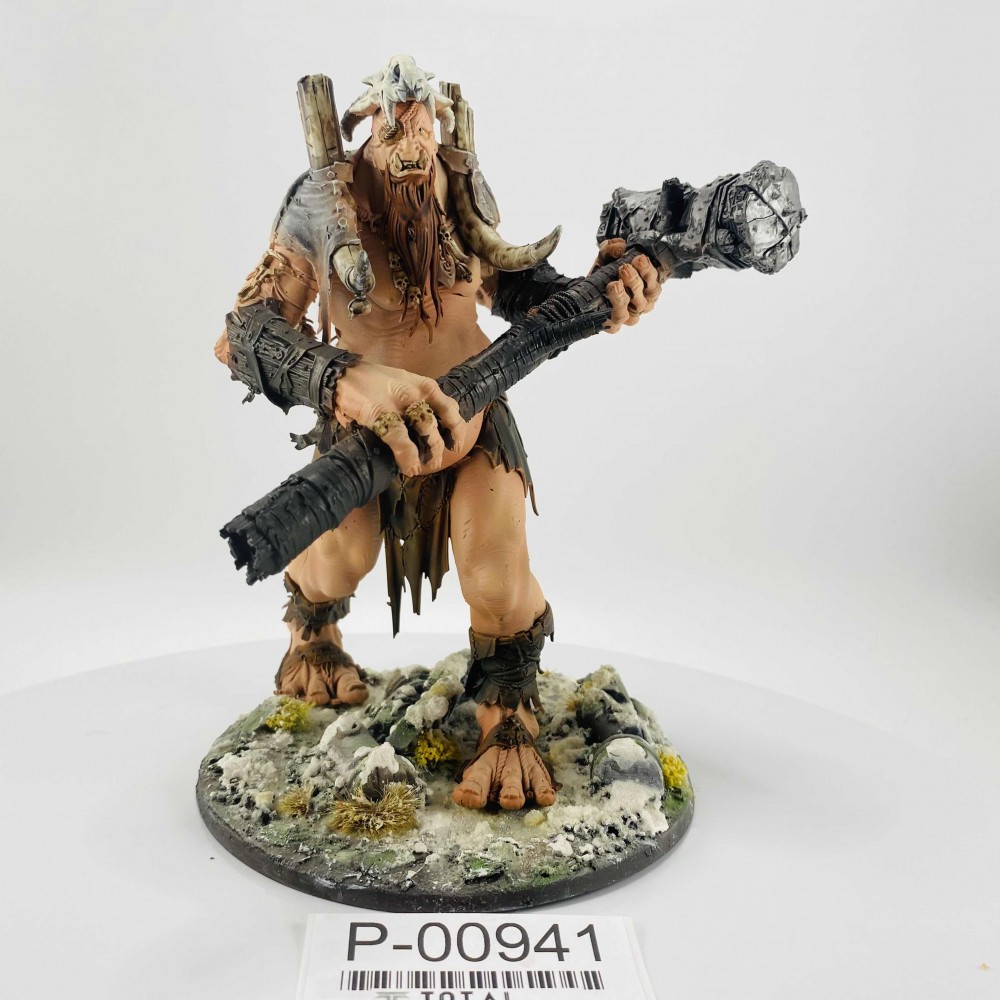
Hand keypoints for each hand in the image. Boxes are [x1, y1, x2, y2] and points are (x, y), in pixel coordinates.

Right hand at [333, 361, 465, 476]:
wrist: (342, 374)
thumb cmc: (371, 381)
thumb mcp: (402, 383)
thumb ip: (416, 400)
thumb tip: (427, 426)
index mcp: (423, 385)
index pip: (450, 408)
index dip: (456, 429)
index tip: (456, 444)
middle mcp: (416, 393)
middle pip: (437, 424)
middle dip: (438, 447)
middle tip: (436, 461)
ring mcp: (399, 404)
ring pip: (426, 432)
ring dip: (428, 453)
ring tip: (423, 466)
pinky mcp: (380, 414)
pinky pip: (401, 440)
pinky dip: (408, 457)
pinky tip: (410, 468)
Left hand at [594, 238, 663, 332]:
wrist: (583, 293)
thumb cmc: (602, 276)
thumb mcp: (605, 258)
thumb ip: (610, 249)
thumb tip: (619, 246)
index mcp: (645, 287)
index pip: (654, 281)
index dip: (648, 271)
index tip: (638, 259)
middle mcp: (641, 303)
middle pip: (645, 296)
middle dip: (635, 280)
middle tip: (625, 269)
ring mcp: (629, 316)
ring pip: (634, 309)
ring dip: (624, 295)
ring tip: (614, 283)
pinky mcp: (614, 325)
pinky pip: (618, 322)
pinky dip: (614, 309)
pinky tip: (608, 301)